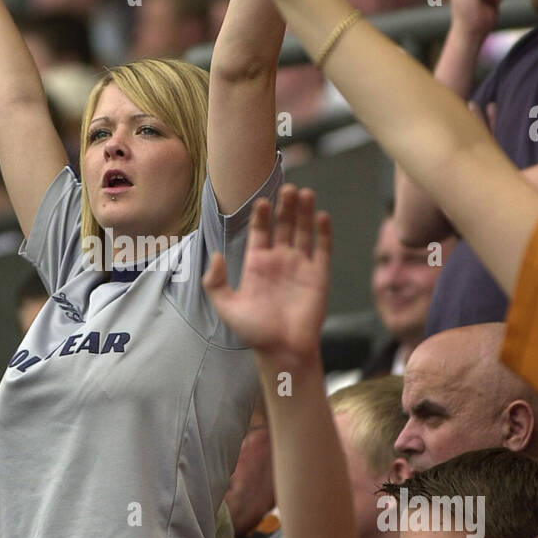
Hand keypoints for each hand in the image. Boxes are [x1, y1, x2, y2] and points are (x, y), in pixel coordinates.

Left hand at [202, 186, 331, 369]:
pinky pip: (322, 249)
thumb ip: (214, 282)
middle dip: (285, 206)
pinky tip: (320, 216)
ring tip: (304, 193)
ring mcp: (300, 266)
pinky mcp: (319, 275)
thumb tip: (216, 255)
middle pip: (283, 225)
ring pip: (303, 231)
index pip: (260, 231)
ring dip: (304, 212)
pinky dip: (323, 232)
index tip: (262, 201)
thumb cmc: (254, 332)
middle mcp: (279, 260)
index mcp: (257, 264)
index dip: (261, 215)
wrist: (283, 350)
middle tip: (287, 187)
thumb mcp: (226, 307)